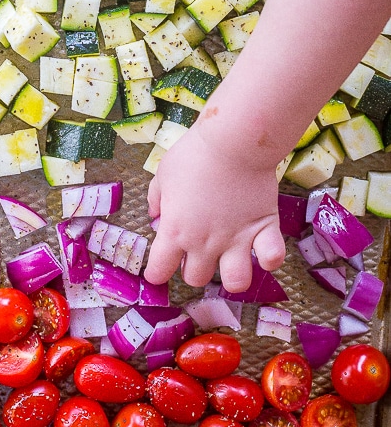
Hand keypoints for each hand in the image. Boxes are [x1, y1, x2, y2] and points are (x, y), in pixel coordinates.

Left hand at [145, 123, 285, 292]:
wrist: (233, 143)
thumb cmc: (193, 155)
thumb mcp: (163, 174)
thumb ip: (156, 199)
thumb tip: (154, 216)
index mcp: (175, 232)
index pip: (159, 271)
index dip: (156, 272)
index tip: (160, 266)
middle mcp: (204, 244)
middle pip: (196, 279)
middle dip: (194, 269)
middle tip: (198, 250)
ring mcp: (237, 240)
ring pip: (235, 283)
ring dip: (232, 276)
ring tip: (231, 259)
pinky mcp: (264, 229)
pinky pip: (272, 259)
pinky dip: (269, 259)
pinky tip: (262, 249)